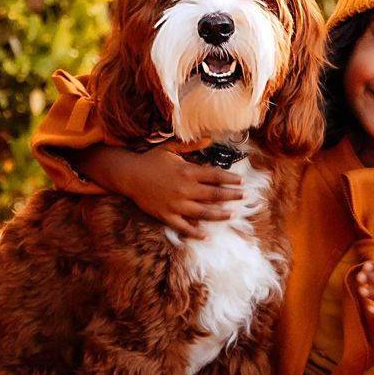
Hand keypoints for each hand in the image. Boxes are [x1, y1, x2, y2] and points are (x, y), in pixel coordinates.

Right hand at [84, 143, 239, 231]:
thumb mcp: (170, 148)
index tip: (242, 182)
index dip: (230, 179)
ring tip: (232, 214)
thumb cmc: (150, 160)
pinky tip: (205, 235)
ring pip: (203, 212)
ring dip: (219, 214)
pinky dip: (194, 232)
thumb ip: (191, 145)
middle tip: (245, 197)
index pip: (215, 176)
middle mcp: (185, 189)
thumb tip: (209, 139)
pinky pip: (183, 227)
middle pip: (214, 194)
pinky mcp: (166, 215)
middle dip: (232, 196)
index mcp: (187, 171)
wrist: (129, 175)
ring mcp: (176, 204)